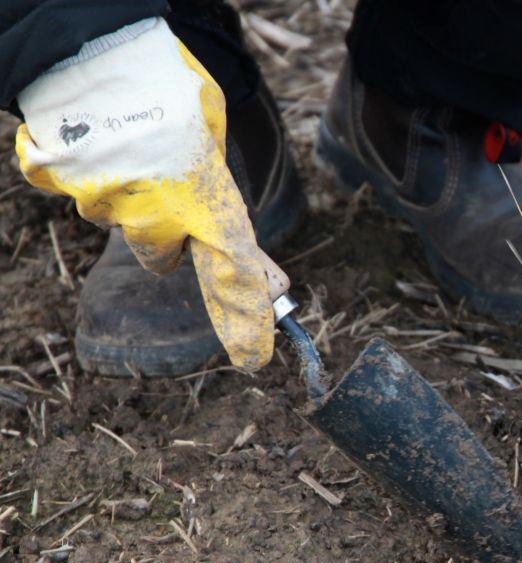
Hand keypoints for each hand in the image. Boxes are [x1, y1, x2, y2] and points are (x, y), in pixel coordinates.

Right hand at [14, 18, 286, 370]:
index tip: (255, 357)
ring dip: (128, 195)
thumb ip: (221, 192)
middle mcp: (154, 218)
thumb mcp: (215, 134)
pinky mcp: (64, 189)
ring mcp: (104, 205)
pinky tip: (99, 140)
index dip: (247, 318)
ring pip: (119, 220)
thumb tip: (238, 235)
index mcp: (203, 206)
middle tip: (166, 183)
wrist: (93, 45)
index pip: (235, 277)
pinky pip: (81, 190)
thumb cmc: (166, 83)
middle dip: (167, 233)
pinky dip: (90, 172)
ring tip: (131, 143)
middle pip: (161, 256)